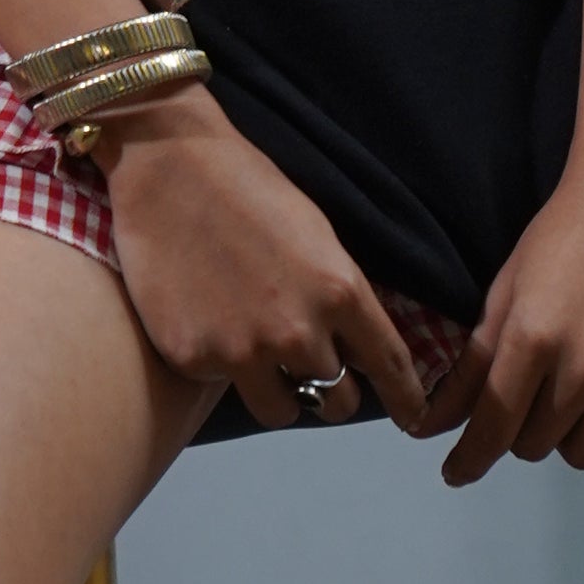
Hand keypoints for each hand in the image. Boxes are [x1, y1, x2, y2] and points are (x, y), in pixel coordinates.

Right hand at [96, 88, 427, 434]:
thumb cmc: (247, 186)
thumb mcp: (316, 235)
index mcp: (339, 291)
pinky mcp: (195, 359)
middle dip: (332, 391)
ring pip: (283, 410)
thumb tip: (355, 346)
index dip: (407, 399)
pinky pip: (224, 385)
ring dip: (280, 391)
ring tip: (262, 355)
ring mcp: (244, 351)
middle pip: (337, 402)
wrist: (169, 165)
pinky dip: (223, 364)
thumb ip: (338, 295)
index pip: (389, 366)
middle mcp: (298, 331)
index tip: (414, 419)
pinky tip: (210, 319)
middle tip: (312, 368)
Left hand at [430, 137, 583, 486]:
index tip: (455, 473)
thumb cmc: (567, 228)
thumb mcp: (508, 287)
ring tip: (576, 398)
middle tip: (533, 394)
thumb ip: (472, 363)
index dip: (468, 459)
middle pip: (538, 445)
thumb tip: (428, 424)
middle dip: (523, 429)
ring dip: (573, 437)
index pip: (492, 429)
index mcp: (532, 336)